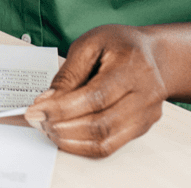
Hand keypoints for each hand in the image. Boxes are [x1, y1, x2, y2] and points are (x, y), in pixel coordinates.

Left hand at [23, 24, 167, 157]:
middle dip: (61, 126)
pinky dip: (82, 145)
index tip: (35, 110)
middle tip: (36, 121)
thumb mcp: (90, 43)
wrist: (155, 56)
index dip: (62, 108)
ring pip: (106, 141)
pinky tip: (64, 135)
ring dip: (69, 139)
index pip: (95, 97)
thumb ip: (69, 73)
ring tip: (47, 128)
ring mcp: (146, 116)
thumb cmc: (121, 45)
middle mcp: (145, 95)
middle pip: (101, 124)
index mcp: (132, 67)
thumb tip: (47, 101)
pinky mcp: (141, 129)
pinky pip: (110, 146)